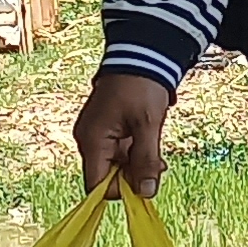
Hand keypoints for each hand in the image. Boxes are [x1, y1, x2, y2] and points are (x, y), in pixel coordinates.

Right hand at [73, 69, 172, 197]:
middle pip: (107, 175)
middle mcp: (88, 139)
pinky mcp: (107, 127)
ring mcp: (97, 133)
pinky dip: (134, 153)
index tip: (145, 184)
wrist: (142, 53)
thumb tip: (145, 193)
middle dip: (133, 176)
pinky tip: (150, 147)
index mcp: (91, 140)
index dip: (120, 190)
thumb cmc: (141, 86)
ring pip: (115, 164)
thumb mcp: (147, 125)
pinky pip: (118, 150)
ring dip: (137, 164)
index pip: (97, 185)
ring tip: (158, 156)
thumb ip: (145, 161)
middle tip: (159, 166)